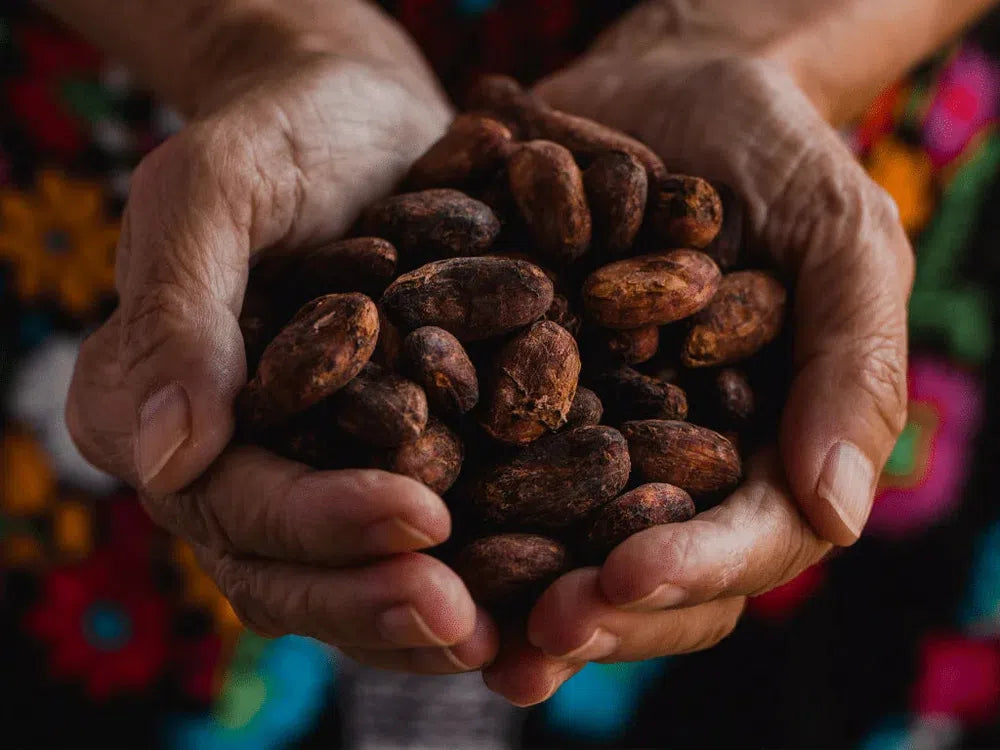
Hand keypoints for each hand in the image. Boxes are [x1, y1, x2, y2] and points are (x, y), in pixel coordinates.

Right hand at [66, 45, 497, 673]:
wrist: (361, 124)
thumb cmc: (283, 138)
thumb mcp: (218, 187)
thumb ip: (178, 308)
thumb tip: (160, 455)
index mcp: (160, 413)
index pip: (232, 499)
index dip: (319, 523)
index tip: (421, 516)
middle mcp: (233, 465)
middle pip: (293, 571)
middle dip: (380, 599)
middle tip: (471, 620)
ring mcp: (312, 473)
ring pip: (359, 577)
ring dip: (434, 618)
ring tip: (521, 636)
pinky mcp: (388, 464)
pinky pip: (425, 542)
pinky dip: (480, 575)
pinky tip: (549, 588)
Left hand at [483, 22, 912, 703]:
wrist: (672, 89)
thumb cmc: (777, 160)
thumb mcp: (842, 242)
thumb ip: (855, 367)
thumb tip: (840, 512)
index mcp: (763, 458)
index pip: (743, 545)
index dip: (688, 572)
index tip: (621, 578)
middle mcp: (672, 470)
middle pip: (641, 574)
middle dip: (589, 610)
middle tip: (528, 642)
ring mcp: (593, 439)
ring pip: (556, 544)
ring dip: (505, 590)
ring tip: (447, 613)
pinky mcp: (520, 397)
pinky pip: (484, 460)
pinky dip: (444, 492)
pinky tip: (393, 515)